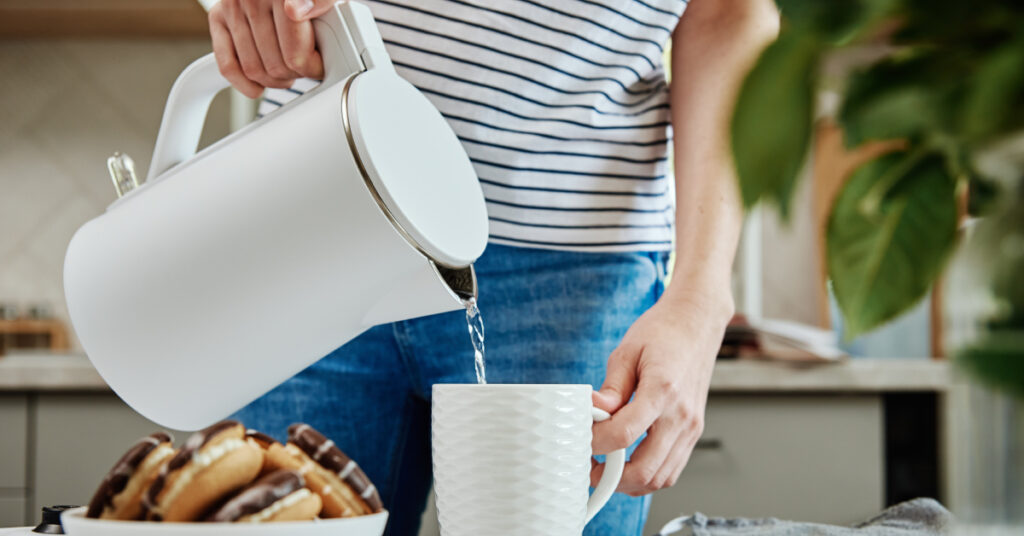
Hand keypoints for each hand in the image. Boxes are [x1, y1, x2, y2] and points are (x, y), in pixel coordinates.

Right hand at [208, 0, 339, 97]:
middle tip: (305, 69)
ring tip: (288, 72)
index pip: (295, 53)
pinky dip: (244, 83)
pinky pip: (226, 64)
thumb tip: (296, 12)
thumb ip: (320, 1)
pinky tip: (259, 87)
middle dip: (295, 74)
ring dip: (274, 80)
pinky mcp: (218, 17)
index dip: (311, 67)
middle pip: (276, 65)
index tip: (319, 66)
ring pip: (253, 69)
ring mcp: (232, 8)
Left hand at [590, 289, 731, 495]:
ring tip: (606, 468)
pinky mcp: (694, 431)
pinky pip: (672, 469)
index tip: (581, 439)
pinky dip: (649, 476)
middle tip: (589, 466)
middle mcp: (681, 415)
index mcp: (662, 391)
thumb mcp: (627, 351)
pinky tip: (628, 464)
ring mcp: (691, 427)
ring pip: (661, 478)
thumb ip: (611, 388)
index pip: (624, 434)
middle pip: (645, 469)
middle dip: (611, 477)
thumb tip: (593, 411)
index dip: (596, 443)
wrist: (697, 322)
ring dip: (630, 482)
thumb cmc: (663, 332)